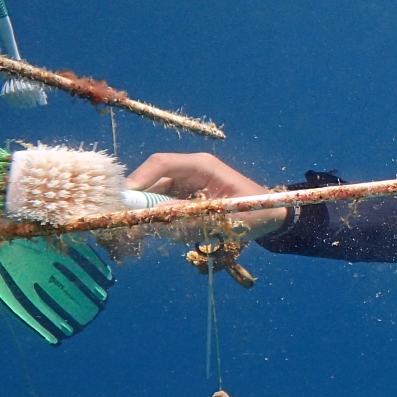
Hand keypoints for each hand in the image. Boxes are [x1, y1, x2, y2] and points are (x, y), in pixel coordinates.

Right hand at [126, 152, 285, 238]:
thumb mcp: (226, 215)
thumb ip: (192, 215)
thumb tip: (157, 213)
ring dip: (165, 221)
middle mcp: (189, 172)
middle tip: (144, 228)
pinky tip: (192, 233)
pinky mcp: (185, 200)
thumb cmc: (257, 210)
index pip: (160, 163)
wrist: (271, 217)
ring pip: (157, 203)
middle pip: (152, 184)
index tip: (124, 200)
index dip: (139, 179)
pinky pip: (166, 213)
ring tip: (190, 233)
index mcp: (201, 165)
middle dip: (147, 208)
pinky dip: (172, 226)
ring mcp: (185, 186)